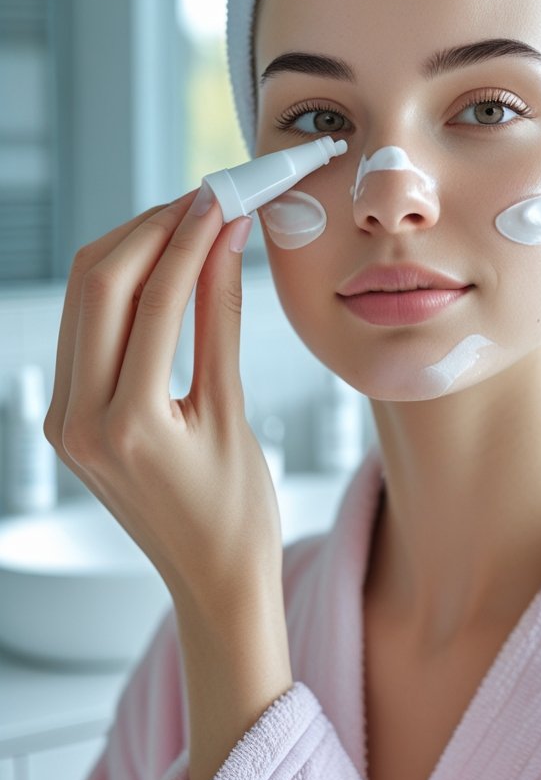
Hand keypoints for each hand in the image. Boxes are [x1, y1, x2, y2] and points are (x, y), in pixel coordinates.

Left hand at [44, 189, 282, 617]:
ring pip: (82, 298)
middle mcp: (79, 420)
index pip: (154, 299)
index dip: (191, 237)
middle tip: (203, 200)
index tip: (221, 199)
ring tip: (188, 224)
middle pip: (98, 284)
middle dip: (152, 229)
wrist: (211, 580)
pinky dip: (121, 288)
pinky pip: (84, 328)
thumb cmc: (236, 512)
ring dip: (132, 250)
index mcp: (127, 426)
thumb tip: (226, 239)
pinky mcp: (69, 418)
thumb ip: (222, 316)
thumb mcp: (234, 411)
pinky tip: (163, 269)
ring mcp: (65, 420)